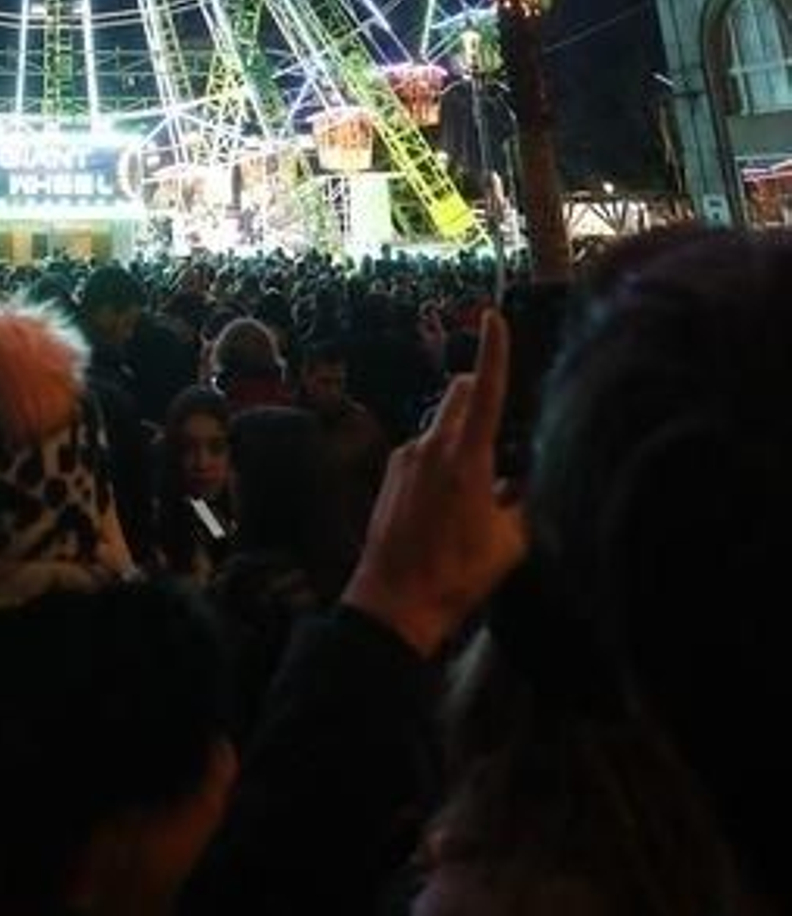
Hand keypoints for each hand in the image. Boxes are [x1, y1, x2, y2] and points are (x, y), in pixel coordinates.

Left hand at [342, 307, 526, 658]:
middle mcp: (432, 446)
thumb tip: (523, 479)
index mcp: (467, 458)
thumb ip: (521, 500)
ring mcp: (406, 456)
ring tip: (475, 493)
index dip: (494, 351)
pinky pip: (423, 450)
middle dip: (481, 396)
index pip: (487, 391)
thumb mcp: (510, 542)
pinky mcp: (391, 471)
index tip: (493, 316)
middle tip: (500, 427)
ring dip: (461, 438)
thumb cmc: (458, 574)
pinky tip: (447, 506)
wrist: (396, 599)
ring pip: (442, 426)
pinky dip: (441, 461)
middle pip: (460, 395)